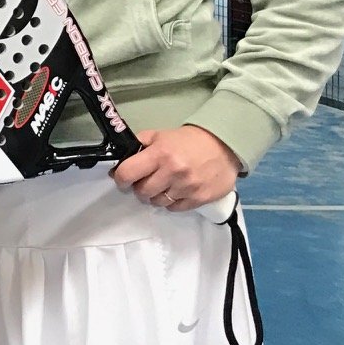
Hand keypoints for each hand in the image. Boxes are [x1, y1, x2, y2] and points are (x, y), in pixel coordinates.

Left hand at [111, 125, 241, 211]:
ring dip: (155, 196)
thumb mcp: (160, 135)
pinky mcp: (200, 198)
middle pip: (142, 192)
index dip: (121, 178)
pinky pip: (174, 208)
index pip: (128, 173)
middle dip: (139, 188)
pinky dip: (171, 202)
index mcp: (160, 154)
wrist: (224, 145)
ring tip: (162, 186)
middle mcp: (172, 172)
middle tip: (145, 182)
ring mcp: (187, 187)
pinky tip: (175, 191)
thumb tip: (119, 162)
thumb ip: (139, 145)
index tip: (123, 179)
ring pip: (157, 202)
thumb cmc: (188, 140)